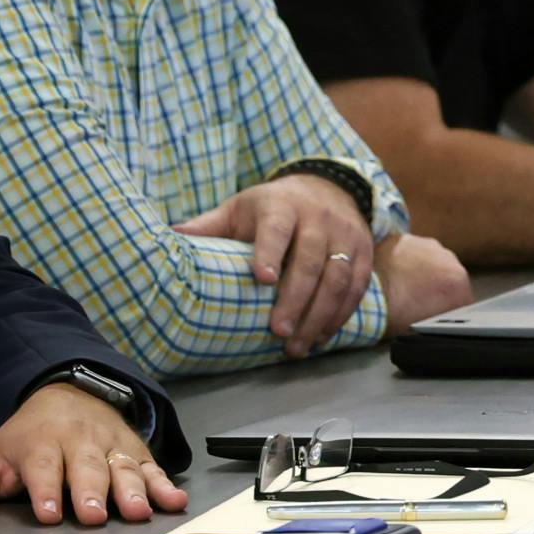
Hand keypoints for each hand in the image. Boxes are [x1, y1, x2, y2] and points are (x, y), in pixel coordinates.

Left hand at [0, 383, 189, 525]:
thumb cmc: (26, 437)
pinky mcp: (135, 451)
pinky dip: (164, 484)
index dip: (45, 489)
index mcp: (39, 444)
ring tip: (137, 512)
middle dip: (90, 490)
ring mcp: (108, 445)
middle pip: (85, 466)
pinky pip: (152, 467)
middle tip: (94, 515)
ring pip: (122, 466)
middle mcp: (76, 442)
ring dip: (131, 489)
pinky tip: (174, 501)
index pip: (41, 467)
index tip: (47, 512)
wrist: (66, 393)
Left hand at [174, 174, 373, 356]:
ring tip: (298, 346)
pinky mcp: (364, 251)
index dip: (270, 252)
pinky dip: (341, 315)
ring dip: (319, 315)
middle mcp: (317, 218)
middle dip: (295, 298)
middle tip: (278, 333)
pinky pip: (358, 287)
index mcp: (281, 206)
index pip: (276, 228)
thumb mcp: (239, 208)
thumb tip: (168, 237)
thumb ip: (208, 226)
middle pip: (310, 259)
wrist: (327, 188)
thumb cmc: (272, 207)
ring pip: (338, 277)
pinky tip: (321, 336)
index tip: (262, 279)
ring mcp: (345, 234)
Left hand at [373, 233, 472, 335]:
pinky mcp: (407, 238)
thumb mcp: (430, 324)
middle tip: (417, 299)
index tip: (435, 311)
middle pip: (447, 276)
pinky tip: (392, 273)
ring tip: (402, 285)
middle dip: (436, 285)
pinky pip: (411, 251)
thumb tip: (442, 314)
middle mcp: (449, 259)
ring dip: (421, 270)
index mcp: (458, 283)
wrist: (368, 294)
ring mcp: (428, 245)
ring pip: (430, 261)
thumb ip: (444, 315)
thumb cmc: (396, 314)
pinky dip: (405, 260)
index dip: (448, 307)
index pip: (462, 298)